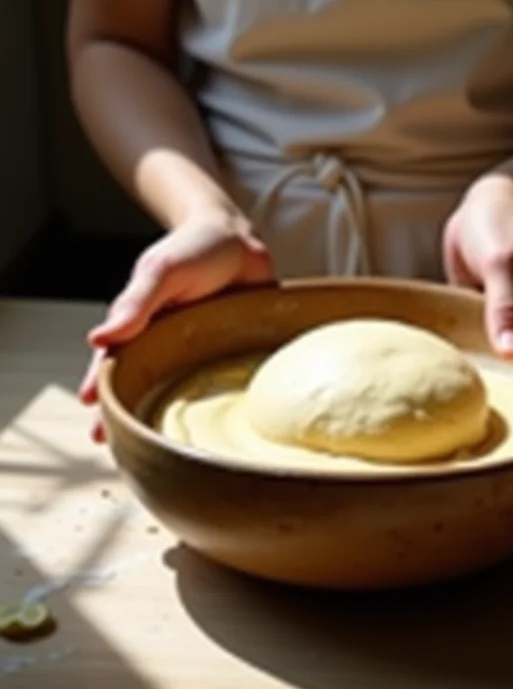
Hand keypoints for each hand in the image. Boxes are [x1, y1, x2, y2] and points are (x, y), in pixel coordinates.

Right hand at [80, 214, 273, 441]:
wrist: (240, 238)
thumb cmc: (193, 248)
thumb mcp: (161, 272)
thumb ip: (135, 304)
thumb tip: (99, 338)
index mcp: (145, 327)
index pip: (119, 366)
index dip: (107, 394)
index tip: (96, 423)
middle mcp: (171, 344)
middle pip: (148, 386)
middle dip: (133, 416)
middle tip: (119, 450)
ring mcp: (203, 351)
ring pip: (185, 391)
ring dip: (174, 418)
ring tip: (169, 450)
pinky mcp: (234, 352)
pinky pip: (226, 381)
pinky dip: (221, 402)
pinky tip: (224, 426)